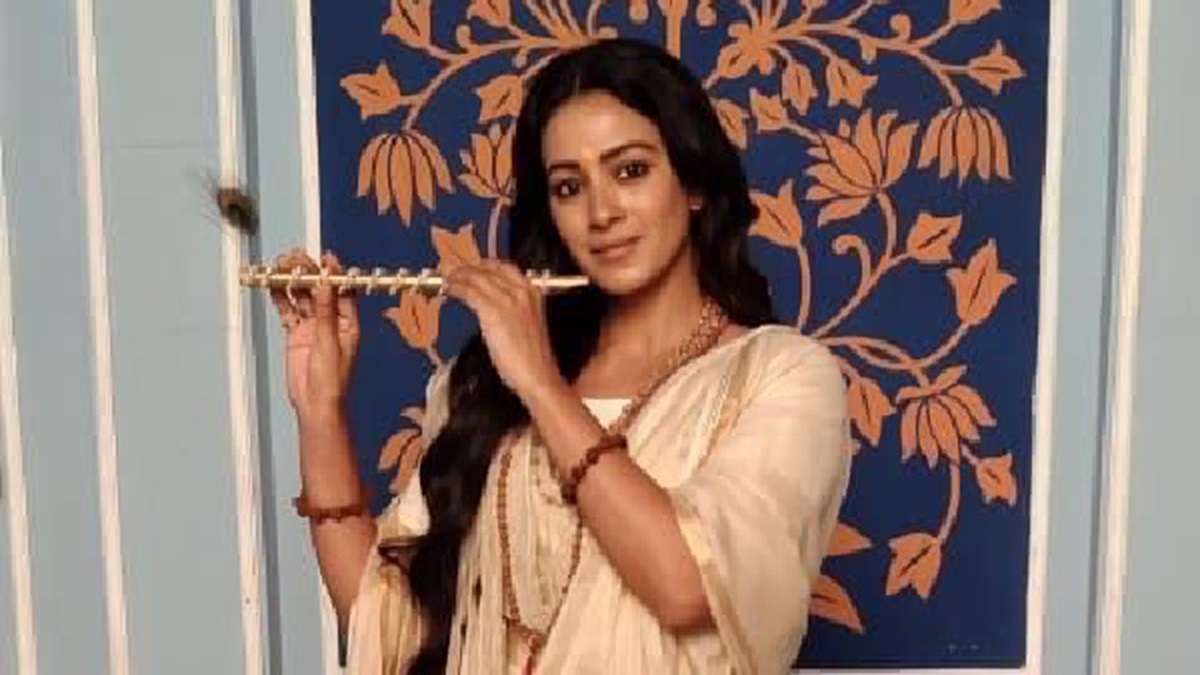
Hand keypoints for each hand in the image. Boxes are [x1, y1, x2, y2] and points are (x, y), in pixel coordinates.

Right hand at [269, 249, 359, 421]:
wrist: (315, 404)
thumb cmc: (332, 380)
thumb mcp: (329, 343)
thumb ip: (325, 313)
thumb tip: (325, 284)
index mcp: (348, 323)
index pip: (342, 290)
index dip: (333, 273)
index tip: (325, 257)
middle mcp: (331, 321)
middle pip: (319, 289)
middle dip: (308, 272)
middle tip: (295, 258)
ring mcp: (312, 326)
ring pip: (301, 297)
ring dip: (292, 282)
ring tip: (281, 266)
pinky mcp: (296, 334)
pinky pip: (288, 311)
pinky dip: (280, 298)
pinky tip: (272, 284)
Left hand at [443, 260, 565, 400]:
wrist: (537, 375)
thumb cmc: (533, 358)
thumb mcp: (526, 326)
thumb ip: (512, 310)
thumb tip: (491, 306)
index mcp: (533, 292)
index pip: (505, 268)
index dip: (484, 266)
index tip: (471, 267)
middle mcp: (522, 291)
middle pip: (489, 270)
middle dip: (468, 268)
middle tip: (453, 271)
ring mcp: (507, 299)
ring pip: (477, 278)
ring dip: (459, 276)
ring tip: (447, 279)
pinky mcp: (492, 311)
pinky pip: (469, 292)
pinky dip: (456, 288)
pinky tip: (449, 291)